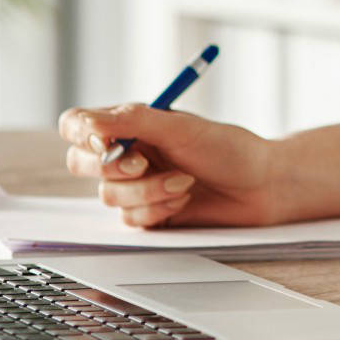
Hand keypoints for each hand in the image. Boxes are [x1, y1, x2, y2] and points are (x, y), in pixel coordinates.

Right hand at [57, 103, 280, 227]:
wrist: (260, 186)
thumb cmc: (227, 149)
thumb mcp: (180, 126)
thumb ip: (133, 120)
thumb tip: (88, 122)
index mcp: (129, 125)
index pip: (78, 125)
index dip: (81, 134)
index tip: (104, 141)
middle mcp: (126, 154)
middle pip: (81, 162)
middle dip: (112, 167)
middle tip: (144, 163)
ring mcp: (134, 186)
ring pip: (107, 195)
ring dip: (147, 190)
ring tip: (183, 181)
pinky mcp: (147, 214)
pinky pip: (129, 218)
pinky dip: (157, 208)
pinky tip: (183, 199)